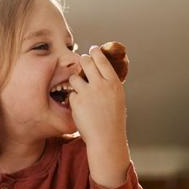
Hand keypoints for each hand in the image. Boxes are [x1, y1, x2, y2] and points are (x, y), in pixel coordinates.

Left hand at [68, 45, 129, 188]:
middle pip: (86, 62)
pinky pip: (71, 94)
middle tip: (81, 61)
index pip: (102, 60)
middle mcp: (101, 85)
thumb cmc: (113, 121)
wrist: (106, 139)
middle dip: (82, 60)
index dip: (96, 53)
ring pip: (75, 78)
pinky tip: (79, 108)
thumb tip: (102, 72)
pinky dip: (73, 99)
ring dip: (75, 82)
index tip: (92, 49)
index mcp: (113, 83)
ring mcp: (88, 93)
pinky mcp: (76, 102)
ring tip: (80, 90)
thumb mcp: (117, 99)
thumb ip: (109, 85)